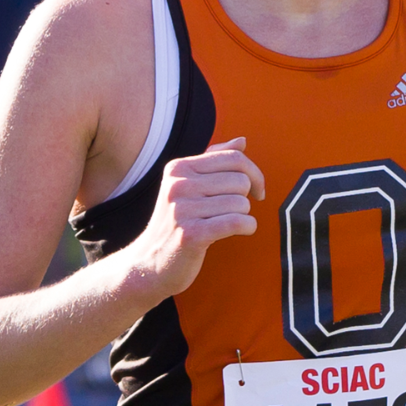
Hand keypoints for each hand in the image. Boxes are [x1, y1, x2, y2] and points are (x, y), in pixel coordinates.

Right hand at [129, 138, 264, 299]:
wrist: (149, 264)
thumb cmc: (176, 223)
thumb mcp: (189, 187)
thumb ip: (214, 161)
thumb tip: (242, 141)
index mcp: (179, 168)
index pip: (234, 158)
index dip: (255, 174)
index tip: (257, 190)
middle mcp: (178, 185)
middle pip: (241, 181)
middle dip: (244, 199)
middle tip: (230, 213)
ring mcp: (182, 209)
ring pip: (241, 203)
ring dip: (242, 216)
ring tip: (222, 225)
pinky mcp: (191, 234)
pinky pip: (238, 222)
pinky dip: (247, 228)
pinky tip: (238, 232)